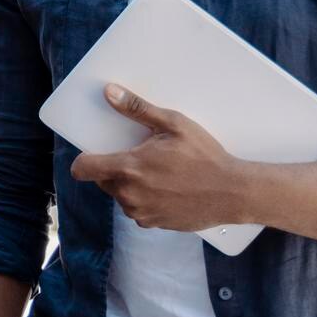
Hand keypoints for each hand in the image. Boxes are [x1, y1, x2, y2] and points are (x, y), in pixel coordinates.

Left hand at [68, 84, 250, 231]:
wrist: (233, 192)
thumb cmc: (205, 155)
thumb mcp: (174, 124)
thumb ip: (137, 109)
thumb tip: (109, 92)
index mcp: (128, 169)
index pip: (83, 169)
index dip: (84, 160)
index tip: (93, 153)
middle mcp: (129, 195)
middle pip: (102, 181)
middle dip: (114, 169)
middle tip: (140, 157)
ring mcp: (141, 212)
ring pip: (120, 196)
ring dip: (130, 185)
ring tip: (158, 173)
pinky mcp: (154, 224)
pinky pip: (138, 210)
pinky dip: (145, 200)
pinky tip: (167, 189)